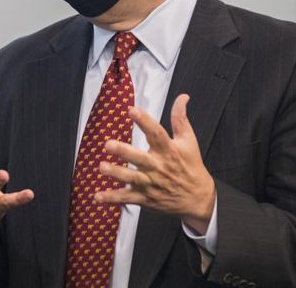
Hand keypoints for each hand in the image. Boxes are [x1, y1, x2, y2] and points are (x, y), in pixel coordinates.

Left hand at [94, 94, 215, 233]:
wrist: (198, 199)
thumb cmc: (191, 166)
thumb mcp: (189, 141)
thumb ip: (180, 118)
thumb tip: (182, 96)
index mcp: (168, 151)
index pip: (156, 134)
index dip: (145, 121)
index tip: (132, 110)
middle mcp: (158, 167)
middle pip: (139, 158)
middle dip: (123, 151)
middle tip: (108, 144)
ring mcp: (150, 184)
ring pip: (131, 178)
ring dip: (115, 173)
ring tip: (101, 167)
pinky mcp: (145, 198)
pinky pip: (126, 198)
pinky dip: (112, 198)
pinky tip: (97, 196)